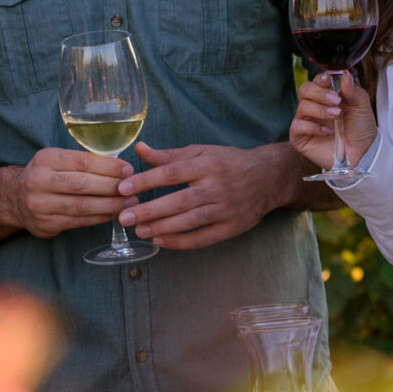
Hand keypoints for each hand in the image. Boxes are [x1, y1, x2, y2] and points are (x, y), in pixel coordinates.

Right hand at [9, 148, 133, 238]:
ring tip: (128, 204)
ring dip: (109, 205)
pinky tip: (111, 214)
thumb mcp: (57, 160)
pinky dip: (97, 218)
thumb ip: (83, 162)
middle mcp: (39, 181)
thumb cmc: (47, 175)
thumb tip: (121, 168)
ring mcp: (39, 205)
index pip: (82, 162)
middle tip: (133, 189)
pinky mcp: (44, 224)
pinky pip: (77, 221)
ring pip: (81, 206)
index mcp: (46, 159)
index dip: (108, 166)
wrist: (14, 198)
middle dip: (111, 187)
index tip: (128, 170)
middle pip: (82, 184)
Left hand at [116, 141, 290, 249]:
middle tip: (124, 216)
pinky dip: (181, 241)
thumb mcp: (202, 152)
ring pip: (190, 220)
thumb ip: (169, 155)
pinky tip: (161, 241)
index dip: (146, 181)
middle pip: (179, 200)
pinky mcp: (232, 227)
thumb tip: (139, 149)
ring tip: (139, 230)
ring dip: (162, 227)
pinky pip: (203, 238)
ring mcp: (226, 208)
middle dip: (149, 209)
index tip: (123, 188)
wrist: (269, 177)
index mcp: (207, 164)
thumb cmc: (229, 162)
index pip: (172, 173)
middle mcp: (217, 186)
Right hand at [290, 71, 375, 169]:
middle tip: (337, 101)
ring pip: (302, 107)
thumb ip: (352, 90)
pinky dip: (313, 127)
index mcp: (326, 95)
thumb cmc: (360, 127)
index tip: (328, 80)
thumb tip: (344, 73)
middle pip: (305, 90)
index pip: (317, 81)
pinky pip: (297, 126)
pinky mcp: (300, 137)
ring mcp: (306, 121)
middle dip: (320, 93)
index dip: (321, 79)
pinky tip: (328, 132)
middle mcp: (314, 105)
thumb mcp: (361, 106)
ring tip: (336, 115)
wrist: (362, 152)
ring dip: (320, 110)